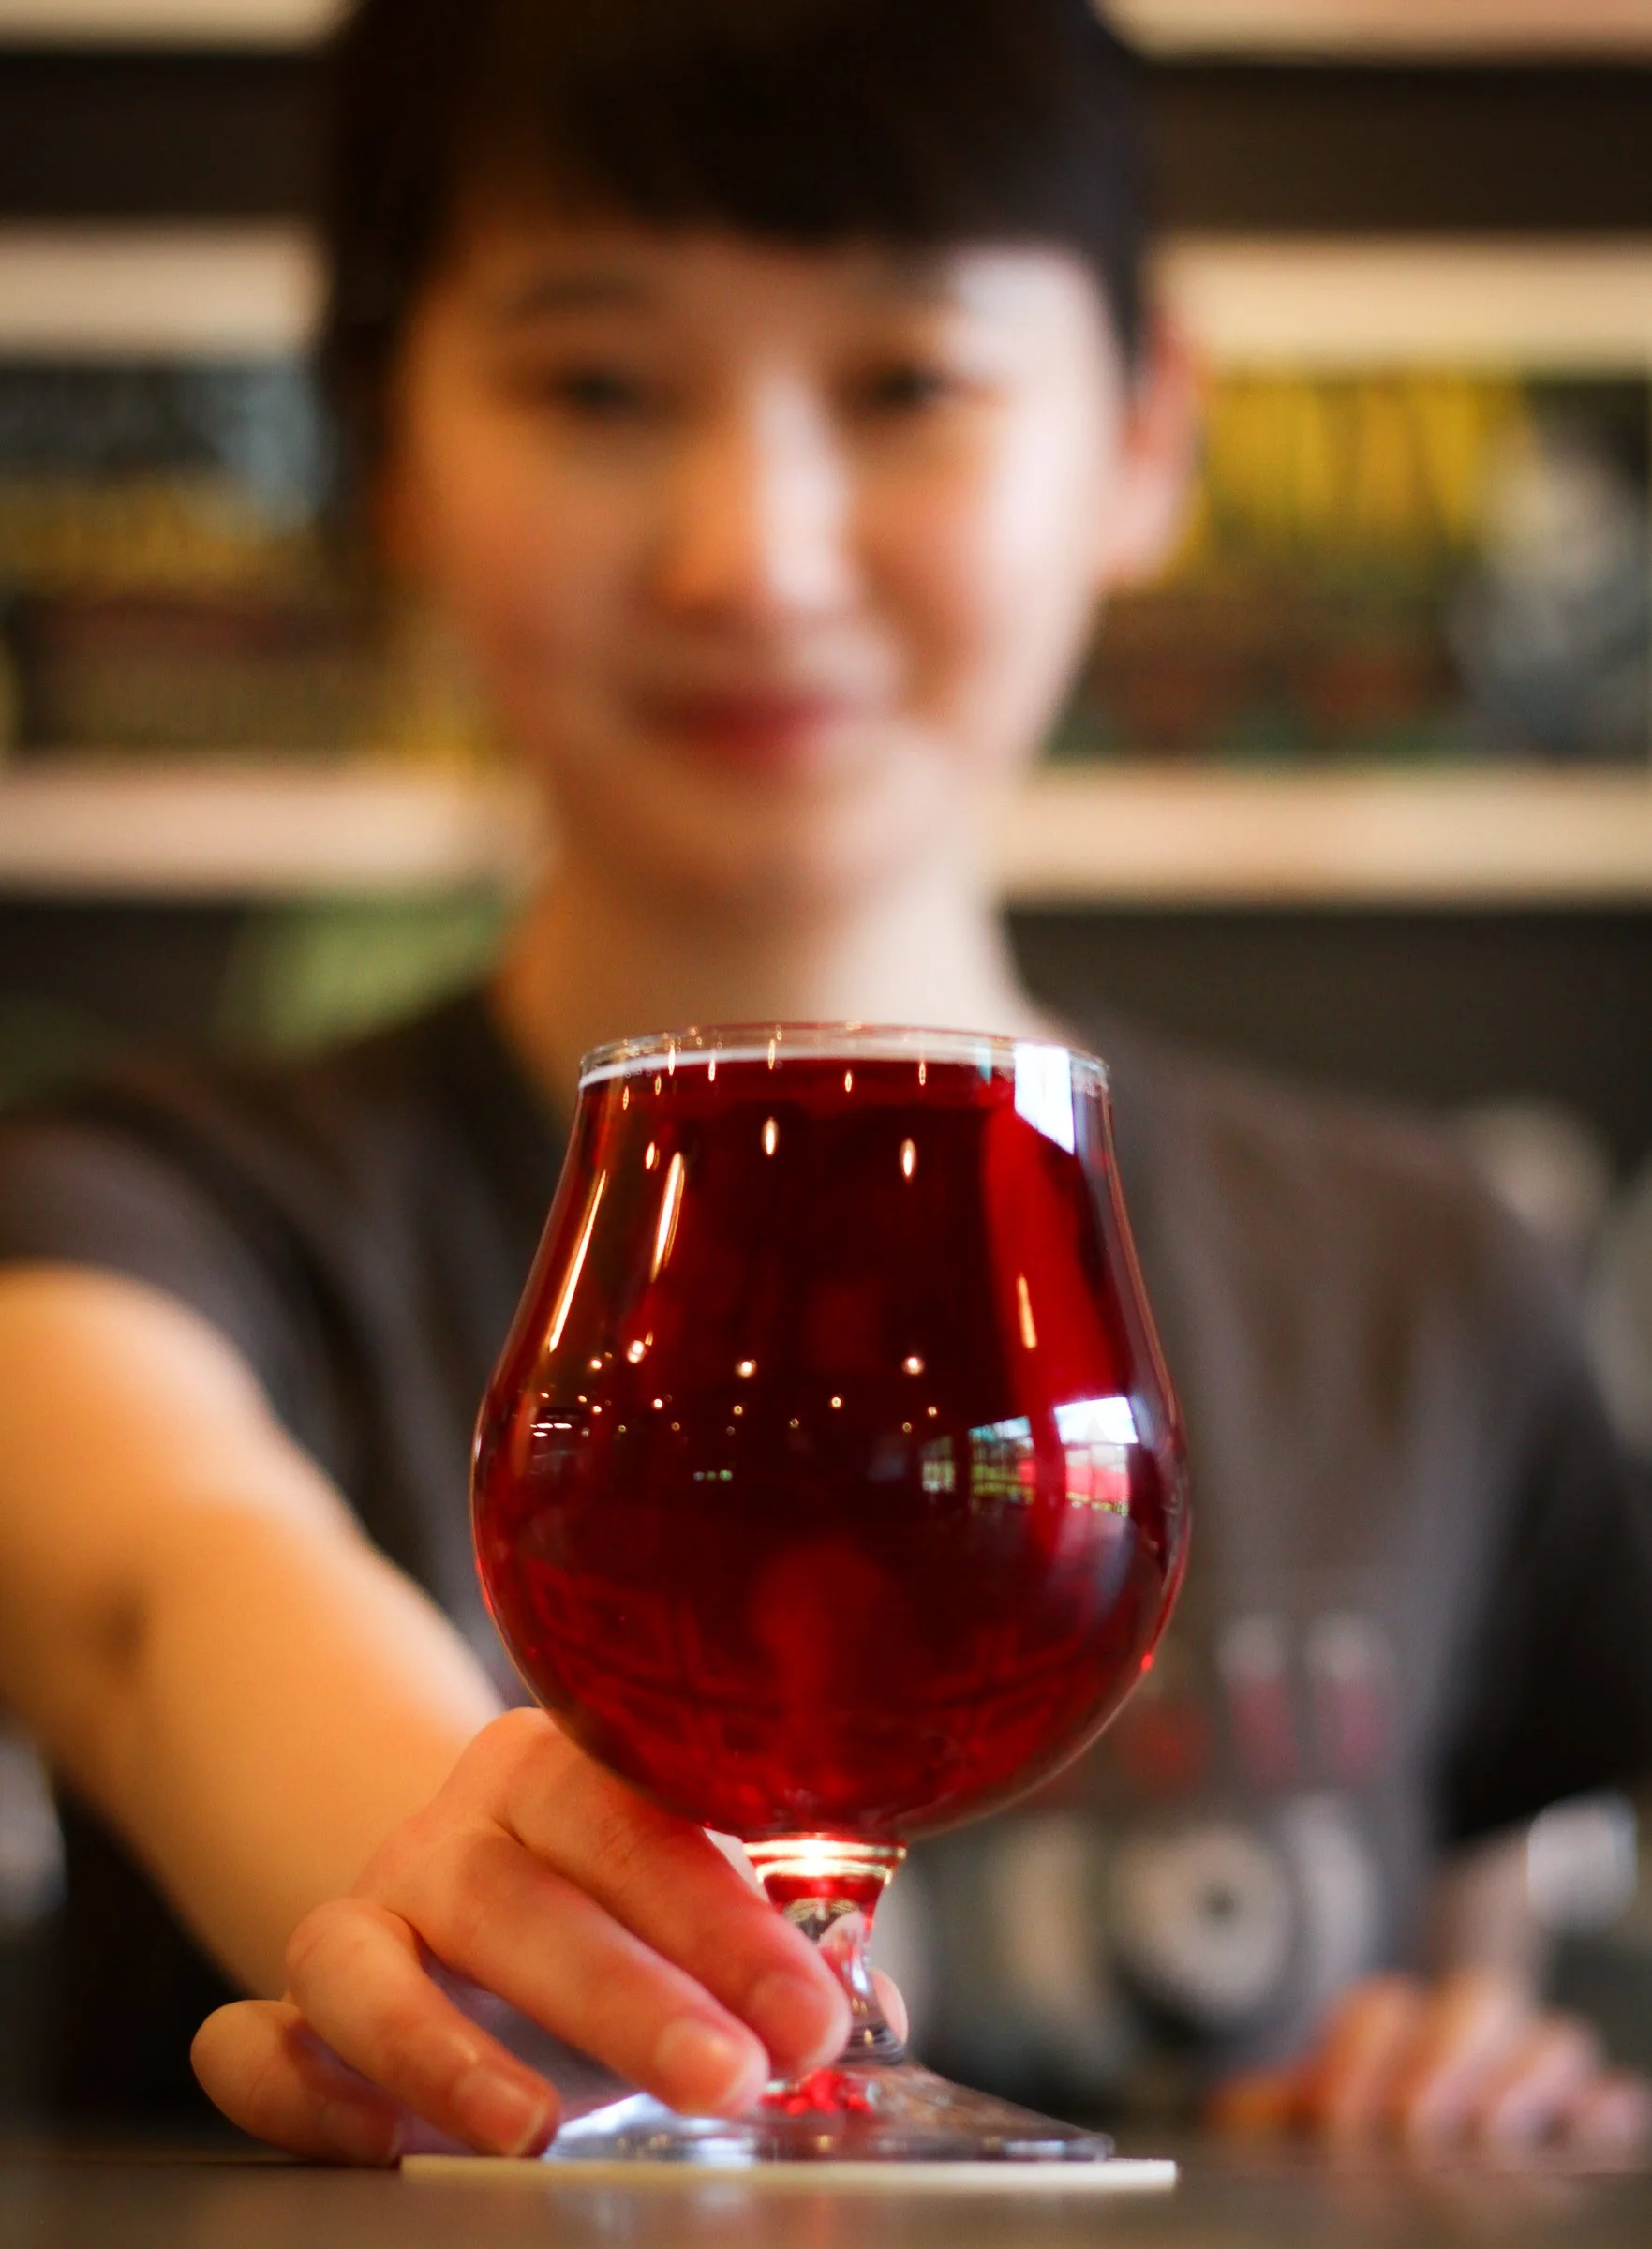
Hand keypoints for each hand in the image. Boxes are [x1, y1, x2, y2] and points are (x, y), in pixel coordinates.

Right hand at [192, 1708, 856, 2162]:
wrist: (475, 1888)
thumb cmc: (614, 1897)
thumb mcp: (690, 1899)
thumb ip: (771, 1943)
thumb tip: (866, 2010)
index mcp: (562, 1767)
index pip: (637, 1816)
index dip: (725, 1919)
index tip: (811, 2013)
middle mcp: (452, 1827)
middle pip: (518, 1892)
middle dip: (630, 1993)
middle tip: (727, 2078)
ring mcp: (362, 1908)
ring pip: (365, 1957)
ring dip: (448, 2050)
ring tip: (539, 2134)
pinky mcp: (295, 2002)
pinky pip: (251, 2037)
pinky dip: (299, 2090)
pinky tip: (378, 2146)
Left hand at [1211, 1969, 1651, 2154]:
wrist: (1438, 2133)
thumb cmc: (1379, 2125)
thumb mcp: (1328, 2113)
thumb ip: (1281, 2108)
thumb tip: (1230, 2111)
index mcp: (1403, 2023)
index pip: (1381, 2009)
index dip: (1356, 2055)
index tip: (1334, 2117)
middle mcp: (1477, 2031)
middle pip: (1474, 2003)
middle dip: (1440, 2059)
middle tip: (1410, 2126)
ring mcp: (1540, 2066)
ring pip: (1552, 2037)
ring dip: (1521, 2079)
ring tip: (1490, 2132)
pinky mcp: (1595, 2113)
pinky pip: (1615, 2093)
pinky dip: (1603, 2108)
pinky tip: (1583, 2133)